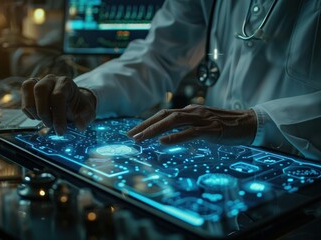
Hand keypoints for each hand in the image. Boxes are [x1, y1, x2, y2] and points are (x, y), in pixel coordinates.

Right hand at [21, 74, 95, 134]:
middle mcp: (51, 79)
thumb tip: (80, 125)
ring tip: (45, 120)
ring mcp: (38, 82)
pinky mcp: (29, 89)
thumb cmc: (79, 107)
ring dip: (34, 111)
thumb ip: (86, 118)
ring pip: (27, 90)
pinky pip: (23, 96)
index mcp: (66, 83)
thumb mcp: (88, 113)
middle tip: (50, 125)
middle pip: (40, 90)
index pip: (58, 96)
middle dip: (43, 112)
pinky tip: (39, 117)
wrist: (72, 102)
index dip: (58, 115)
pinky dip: (28, 111)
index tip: (60, 131)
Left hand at [127, 104, 256, 144]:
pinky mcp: (212, 129)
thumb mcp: (202, 123)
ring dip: (155, 130)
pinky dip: (176, 137)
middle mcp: (194, 112)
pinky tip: (164, 142)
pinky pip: (191, 132)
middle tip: (131, 136)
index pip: (164, 114)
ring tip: (141, 139)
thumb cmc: (224, 125)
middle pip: (165, 116)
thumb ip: (187, 126)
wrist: (249, 123)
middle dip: (145, 126)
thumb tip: (169, 135)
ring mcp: (203, 119)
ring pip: (174, 122)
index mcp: (191, 110)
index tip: (134, 131)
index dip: (147, 122)